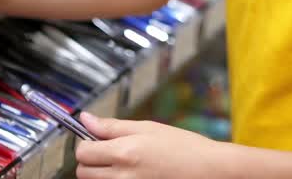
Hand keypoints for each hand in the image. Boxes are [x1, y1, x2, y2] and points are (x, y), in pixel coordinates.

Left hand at [75, 113, 232, 178]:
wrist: (208, 171)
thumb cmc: (183, 148)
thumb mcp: (148, 128)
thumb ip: (112, 126)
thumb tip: (85, 118)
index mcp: (124, 153)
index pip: (82, 152)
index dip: (87, 143)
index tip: (97, 140)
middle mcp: (122, 177)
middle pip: (83, 172)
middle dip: (92, 160)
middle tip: (111, 152)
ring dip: (101, 173)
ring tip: (125, 164)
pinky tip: (133, 174)